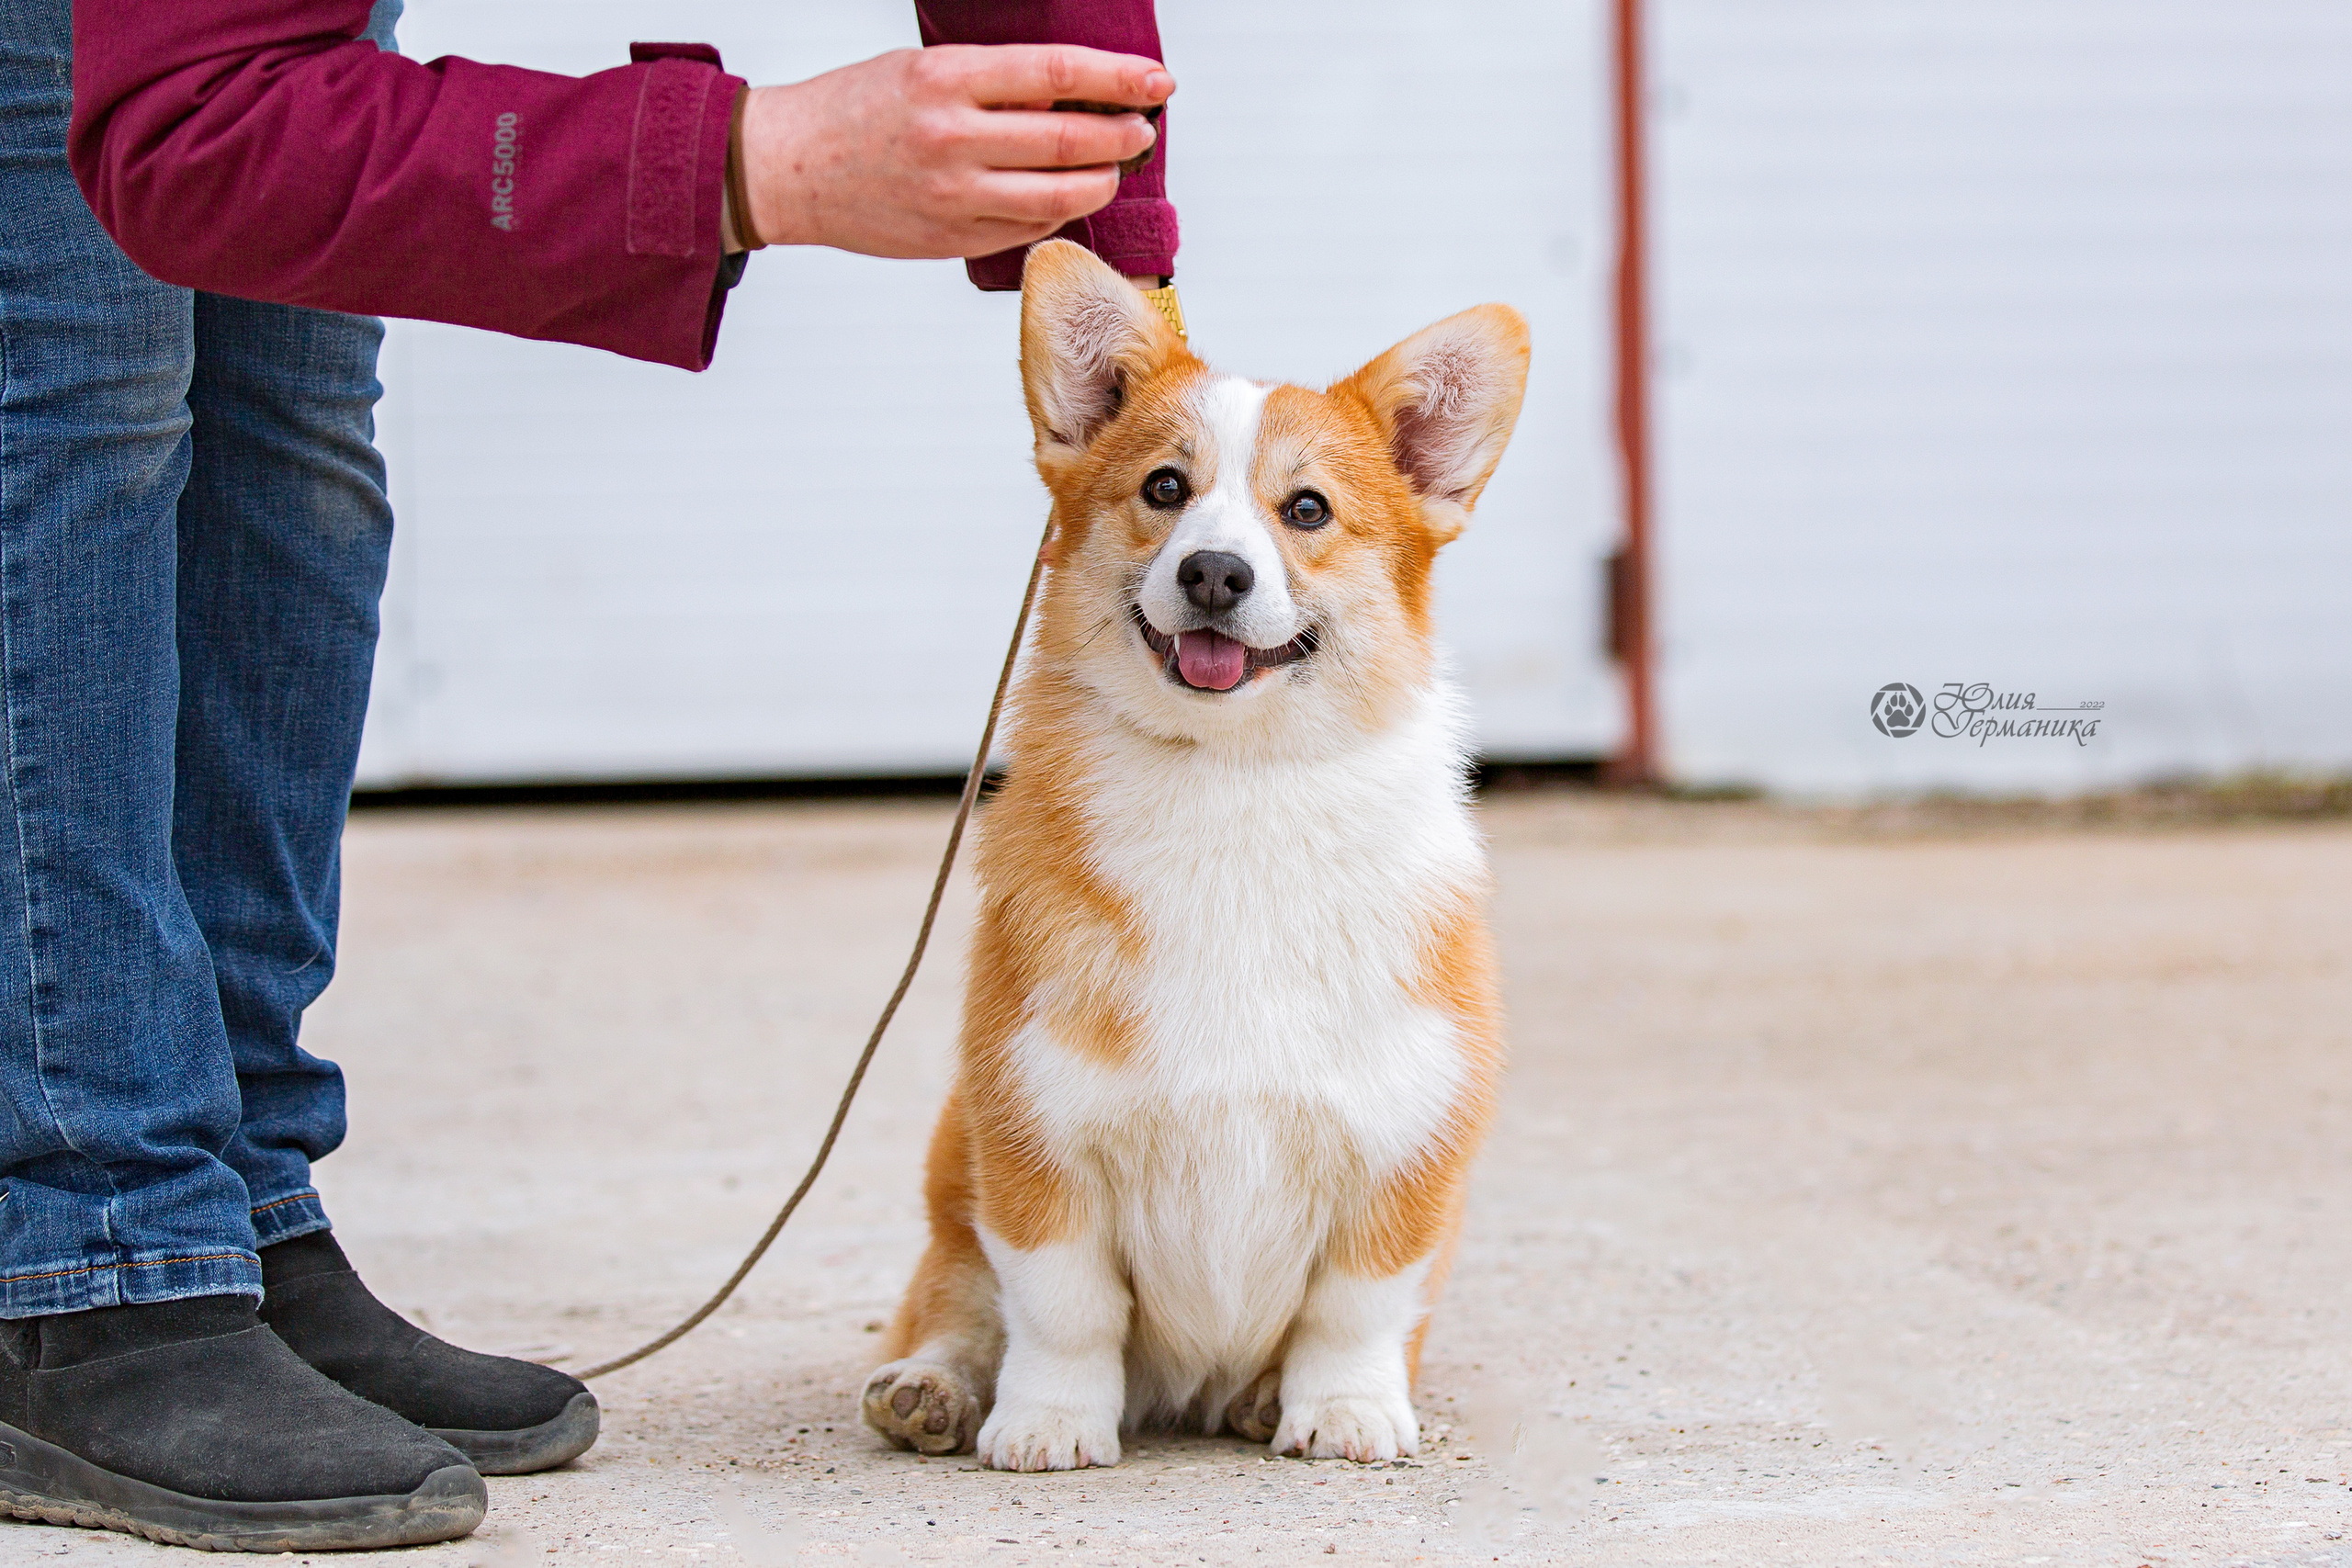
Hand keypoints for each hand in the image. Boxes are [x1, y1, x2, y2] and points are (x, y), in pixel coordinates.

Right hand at [738, 45, 1171, 257]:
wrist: (789, 169)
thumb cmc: (856, 110)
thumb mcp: (922, 68)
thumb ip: (994, 82)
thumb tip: (1072, 92)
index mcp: (946, 79)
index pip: (1058, 73)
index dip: (1119, 77)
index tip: (1156, 81)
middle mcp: (953, 138)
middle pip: (1070, 139)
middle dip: (1122, 134)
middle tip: (1142, 129)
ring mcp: (954, 196)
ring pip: (1059, 194)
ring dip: (1101, 181)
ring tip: (1114, 166)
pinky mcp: (953, 239)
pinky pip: (1028, 228)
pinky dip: (1058, 211)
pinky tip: (1066, 194)